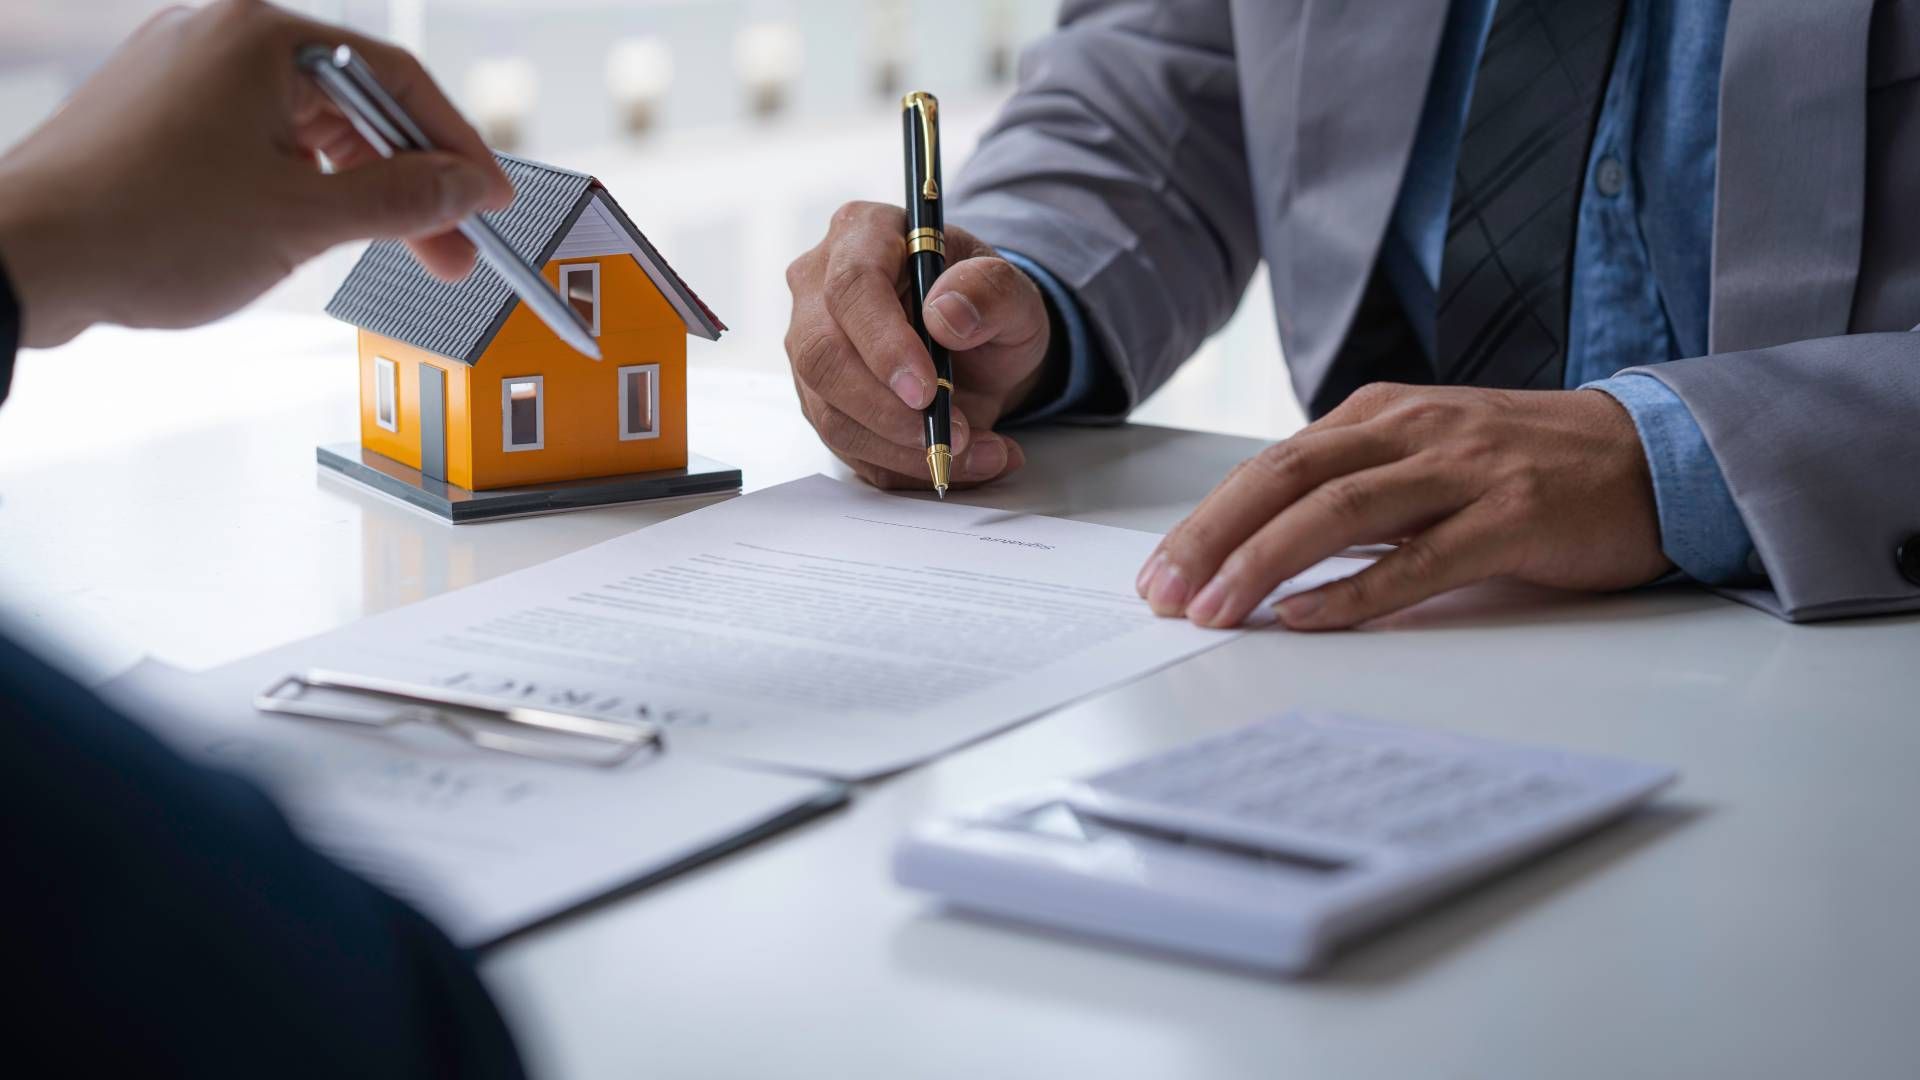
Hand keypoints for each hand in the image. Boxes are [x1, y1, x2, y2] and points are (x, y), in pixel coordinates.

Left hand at [0, 0, 512, 346]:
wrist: (21, 259)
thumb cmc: (143, 226)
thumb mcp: (301, 220)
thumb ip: (401, 199)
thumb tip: (466, 188)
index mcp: (259, 38)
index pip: (395, 81)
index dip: (456, 147)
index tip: (491, 199)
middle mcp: (221, 37)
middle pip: (353, 104)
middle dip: (409, 183)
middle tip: (451, 249)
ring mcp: (185, 73)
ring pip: (307, 128)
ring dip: (356, 190)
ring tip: (389, 253)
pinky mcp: (161, 114)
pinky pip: (259, 141)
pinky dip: (300, 186)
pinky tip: (317, 234)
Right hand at [784, 200, 1052, 488]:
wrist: (978, 345)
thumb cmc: (985, 304)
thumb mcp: (1013, 291)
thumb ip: (991, 291)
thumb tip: (946, 315)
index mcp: (863, 234)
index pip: (852, 286)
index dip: (884, 344)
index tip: (926, 390)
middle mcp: (819, 287)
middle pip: (823, 355)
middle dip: (886, 411)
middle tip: (952, 436)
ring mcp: (811, 347)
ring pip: (830, 412)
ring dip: (904, 450)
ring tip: (979, 453)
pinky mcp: (820, 399)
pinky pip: (848, 446)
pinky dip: (904, 467)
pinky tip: (958, 462)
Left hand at [1136, 385, 1672, 629]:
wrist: (1652, 453)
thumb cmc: (1526, 465)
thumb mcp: (1425, 454)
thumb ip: (1352, 487)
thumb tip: (1260, 544)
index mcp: (1381, 414)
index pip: (1271, 464)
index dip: (1207, 520)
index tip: (1160, 572)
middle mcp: (1414, 430)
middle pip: (1287, 478)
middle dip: (1214, 538)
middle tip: (1164, 594)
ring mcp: (1465, 470)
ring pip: (1340, 511)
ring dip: (1266, 563)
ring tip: (1216, 610)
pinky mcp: (1514, 517)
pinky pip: (1419, 558)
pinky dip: (1357, 592)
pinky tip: (1307, 618)